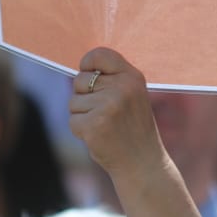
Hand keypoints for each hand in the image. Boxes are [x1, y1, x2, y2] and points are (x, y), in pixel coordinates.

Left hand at [68, 47, 166, 180]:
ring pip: (74, 101)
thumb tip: (80, 69)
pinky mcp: (95, 125)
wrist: (143, 163)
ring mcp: (108, 106)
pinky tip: (98, 137)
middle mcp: (122, 88)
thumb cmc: (132, 128)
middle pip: (80, 80)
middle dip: (84, 96)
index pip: (99, 54)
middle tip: (105, 113)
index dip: (87, 64)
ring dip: (82, 115)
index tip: (89, 75)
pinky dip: (80, 130)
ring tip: (104, 126)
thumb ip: (111, 79)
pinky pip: (73, 120)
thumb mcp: (131, 95)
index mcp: (132, 77)